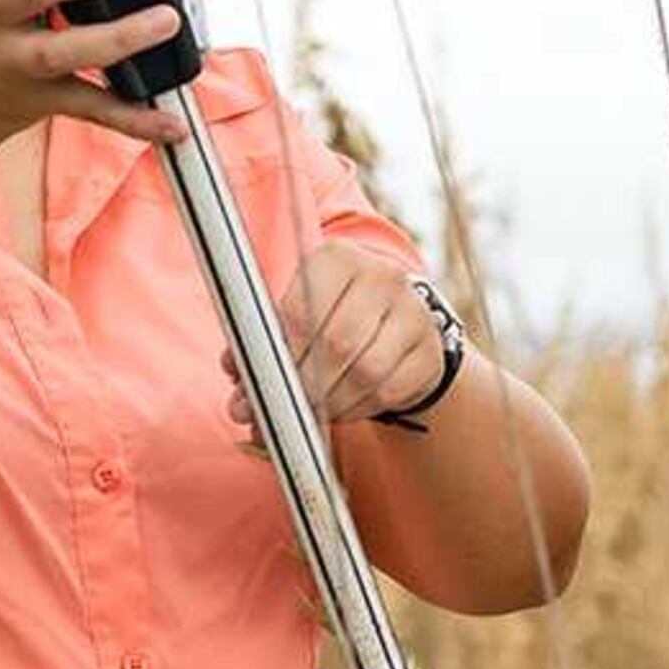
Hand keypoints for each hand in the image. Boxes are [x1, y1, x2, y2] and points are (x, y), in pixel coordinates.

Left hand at [219, 243, 442, 446]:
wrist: (395, 321)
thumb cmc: (333, 315)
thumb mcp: (300, 313)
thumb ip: (268, 341)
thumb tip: (238, 378)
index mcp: (338, 258)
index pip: (302, 310)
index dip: (282, 353)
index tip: (264, 380)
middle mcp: (383, 277)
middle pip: (337, 343)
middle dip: (304, 384)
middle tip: (283, 405)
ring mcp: (414, 313)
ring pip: (365, 373)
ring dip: (330, 402)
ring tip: (310, 410)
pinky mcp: (430, 351)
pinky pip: (389, 391)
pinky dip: (358, 408)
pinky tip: (343, 406)